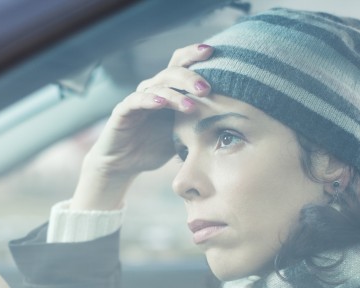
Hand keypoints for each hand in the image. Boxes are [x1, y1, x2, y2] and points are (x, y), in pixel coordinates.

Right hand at [71, 44, 213, 209]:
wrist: (123, 164)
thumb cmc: (156, 146)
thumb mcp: (184, 133)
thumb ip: (202, 121)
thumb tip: (237, 118)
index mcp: (168, 90)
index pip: (181, 64)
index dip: (195, 54)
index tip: (214, 51)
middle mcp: (152, 89)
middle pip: (172, 72)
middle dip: (191, 77)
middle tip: (207, 88)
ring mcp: (137, 99)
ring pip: (157, 86)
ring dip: (175, 93)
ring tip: (191, 104)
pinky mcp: (122, 112)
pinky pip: (136, 101)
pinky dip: (149, 100)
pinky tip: (161, 103)